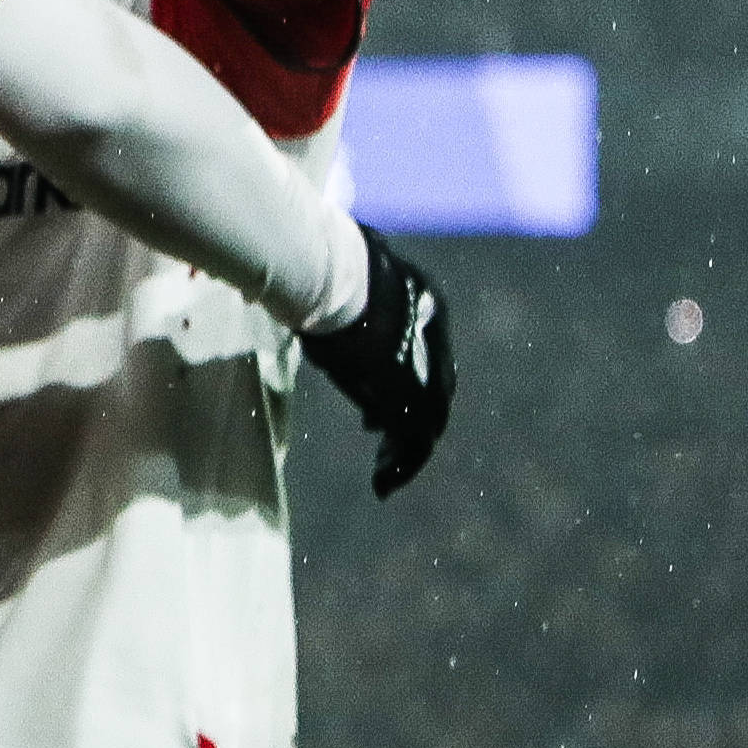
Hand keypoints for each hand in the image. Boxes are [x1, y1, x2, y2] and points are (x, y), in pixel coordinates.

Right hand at [302, 226, 455, 498]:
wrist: (329, 271)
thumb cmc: (321, 265)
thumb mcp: (340, 280)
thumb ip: (342, 295)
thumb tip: (312, 280)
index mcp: (429, 305)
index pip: (430, 357)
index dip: (411, 387)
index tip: (380, 412)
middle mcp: (434, 337)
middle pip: (435, 393)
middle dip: (410, 424)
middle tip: (383, 447)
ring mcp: (423, 366)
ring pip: (428, 423)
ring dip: (406, 454)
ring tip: (384, 477)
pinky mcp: (407, 394)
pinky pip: (413, 442)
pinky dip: (401, 466)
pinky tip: (382, 483)